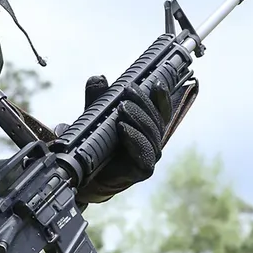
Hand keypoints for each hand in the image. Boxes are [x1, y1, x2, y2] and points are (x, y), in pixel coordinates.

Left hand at [77, 73, 174, 201]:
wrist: (91, 173)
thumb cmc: (100, 143)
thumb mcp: (97, 116)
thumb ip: (98, 98)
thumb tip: (98, 79)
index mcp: (150, 126)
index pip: (161, 109)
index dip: (162, 96)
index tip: (156, 82)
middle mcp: (154, 140)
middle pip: (156, 119)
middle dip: (143, 102)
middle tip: (127, 92)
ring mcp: (151, 155)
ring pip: (151, 133)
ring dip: (138, 118)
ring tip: (122, 108)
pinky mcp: (144, 169)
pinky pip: (144, 152)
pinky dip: (133, 138)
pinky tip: (122, 128)